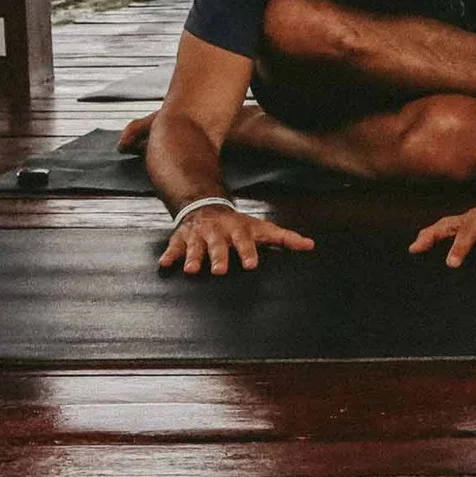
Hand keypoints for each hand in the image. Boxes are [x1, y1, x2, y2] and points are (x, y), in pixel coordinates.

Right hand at [158, 205, 313, 275]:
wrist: (206, 206)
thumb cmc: (238, 224)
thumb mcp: (261, 228)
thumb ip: (285, 238)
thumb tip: (311, 245)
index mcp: (239, 231)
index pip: (246, 241)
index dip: (248, 252)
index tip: (251, 265)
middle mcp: (219, 232)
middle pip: (219, 246)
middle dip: (219, 257)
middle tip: (220, 270)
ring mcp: (199, 235)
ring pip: (195, 247)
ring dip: (193, 257)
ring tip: (192, 270)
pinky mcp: (182, 238)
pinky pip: (174, 246)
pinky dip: (169, 255)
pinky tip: (164, 264)